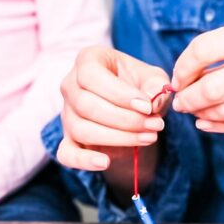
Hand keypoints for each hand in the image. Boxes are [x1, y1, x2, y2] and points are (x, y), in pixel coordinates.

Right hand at [57, 46, 170, 198]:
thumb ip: (156, 86)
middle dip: (125, 119)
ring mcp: (66, 114)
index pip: (91, 75)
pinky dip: (84, 161)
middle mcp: (70, 85)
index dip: (119, 94)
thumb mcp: (153, 79)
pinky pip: (67, 154)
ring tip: (148, 138)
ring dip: (118, 138)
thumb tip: (153, 102)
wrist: (133, 109)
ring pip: (82, 129)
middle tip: (156, 125)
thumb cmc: (140, 86)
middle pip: (87, 105)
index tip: (147, 107)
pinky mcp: (68, 139)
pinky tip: (105, 162)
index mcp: (87, 61)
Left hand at [170, 15, 223, 148]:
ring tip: (194, 111)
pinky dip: (222, 127)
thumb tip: (196, 67)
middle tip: (180, 100)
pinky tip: (210, 123)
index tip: (180, 74)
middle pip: (213, 88)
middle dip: (188, 97)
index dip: (184, 65)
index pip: (207, 49)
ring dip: (203, 114)